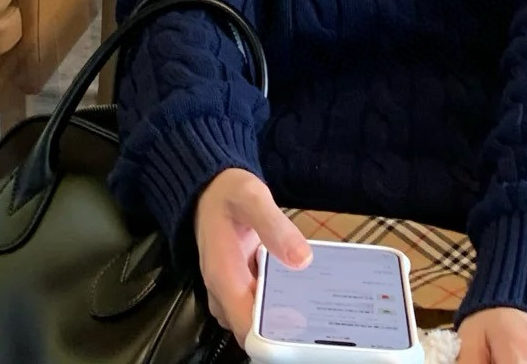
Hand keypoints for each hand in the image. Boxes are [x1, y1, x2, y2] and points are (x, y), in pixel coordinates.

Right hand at [194, 168, 311, 345]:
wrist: (209, 189)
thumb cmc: (227, 192)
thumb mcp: (253, 199)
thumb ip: (276, 228)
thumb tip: (301, 260)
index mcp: (224, 278)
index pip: (247, 332)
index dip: (275, 337)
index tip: (303, 328)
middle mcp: (223, 292)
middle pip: (257, 330)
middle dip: (286, 324)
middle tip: (317, 308)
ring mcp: (230, 292)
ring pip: (259, 320)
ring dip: (284, 312)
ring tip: (312, 295)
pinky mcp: (237, 287)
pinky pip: (259, 304)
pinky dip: (278, 299)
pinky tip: (297, 284)